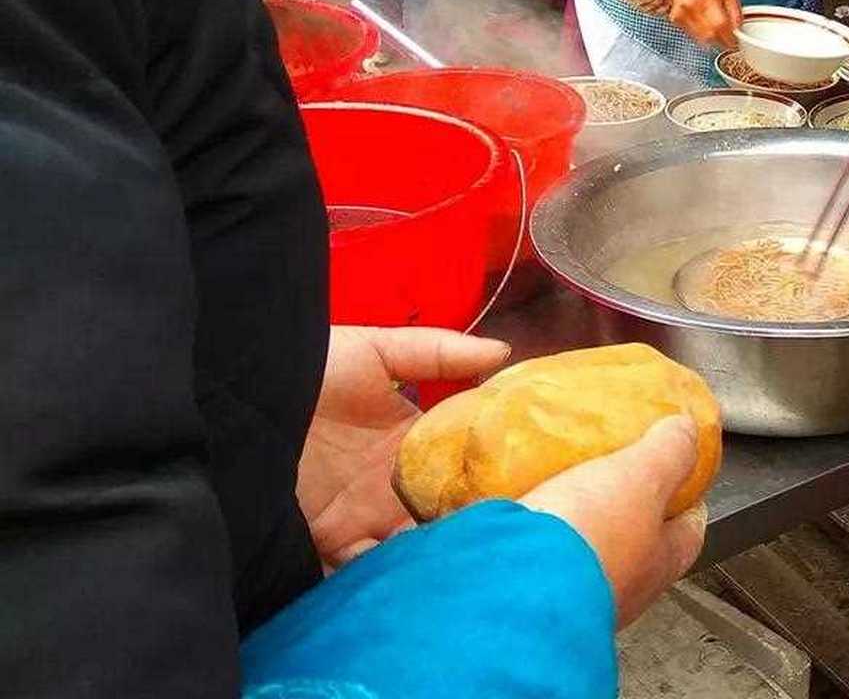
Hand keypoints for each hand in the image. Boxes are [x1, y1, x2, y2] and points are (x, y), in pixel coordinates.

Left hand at [297, 327, 510, 569]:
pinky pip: (367, 570)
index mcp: (411, 441)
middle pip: (445, 514)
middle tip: (510, 532)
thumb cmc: (310, 369)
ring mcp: (364, 518)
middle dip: (473, 525)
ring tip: (470, 556)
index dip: (494, 476)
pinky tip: (417, 572)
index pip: (463, 466)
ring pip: (414, 548)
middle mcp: (393, 485)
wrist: (240, 403)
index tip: (531, 484)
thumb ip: (439, 352)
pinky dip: (390, 576)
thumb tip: (504, 351)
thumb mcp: (377, 349)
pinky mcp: (330, 543)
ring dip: (437, 555)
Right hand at [523, 416, 708, 628]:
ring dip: (572, 526)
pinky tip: (515, 506)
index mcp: (657, 564)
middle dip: (624, 516)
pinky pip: (532, 554)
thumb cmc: (590, 540)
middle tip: (612, 479)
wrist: (515, 588)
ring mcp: (570, 594)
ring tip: (555, 487)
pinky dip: (528, 532)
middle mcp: (618, 589)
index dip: (689, 503)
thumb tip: (688, 431)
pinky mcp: (526, 590)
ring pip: (579, 553)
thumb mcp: (642, 477)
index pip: (688, 533)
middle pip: (632, 547)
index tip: (686, 481)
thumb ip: (668, 453)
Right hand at [666, 0, 742, 49]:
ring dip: (713, 40)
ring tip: (719, 29)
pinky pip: (693, 36)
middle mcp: (689, 7)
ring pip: (701, 40)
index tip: (736, 42)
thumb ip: (735, 9)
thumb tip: (738, 28)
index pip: (720, 25)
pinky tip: (706, 24)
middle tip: (730, 39)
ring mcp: (680, 14)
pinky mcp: (675, 20)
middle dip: (722, 41)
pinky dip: (703, 35)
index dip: (730, 38)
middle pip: (710, 35)